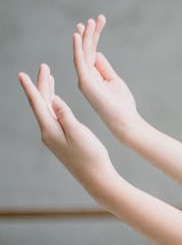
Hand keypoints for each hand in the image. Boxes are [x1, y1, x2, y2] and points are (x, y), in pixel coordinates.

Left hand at [18, 63, 116, 194]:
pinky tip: (56, 101)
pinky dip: (53, 104)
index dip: (30, 87)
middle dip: (42, 84)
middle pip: (41, 103)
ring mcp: (54, 137)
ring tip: (49, 77)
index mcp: (50, 130)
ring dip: (47, 92)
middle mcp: (48, 133)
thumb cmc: (90, 156)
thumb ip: (65, 115)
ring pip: (47, 109)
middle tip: (43, 66)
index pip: (37, 103)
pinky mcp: (61, 140)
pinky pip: (53, 116)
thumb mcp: (79, 133)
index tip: (22, 74)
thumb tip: (53, 99)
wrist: (96, 177)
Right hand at [73, 15, 138, 138]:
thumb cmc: (121, 104)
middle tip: (96, 19)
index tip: (97, 22)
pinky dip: (78, 47)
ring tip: (91, 21)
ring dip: (86, 36)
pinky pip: (80, 61)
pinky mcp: (85, 82)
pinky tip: (78, 34)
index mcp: (93, 75)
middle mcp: (86, 76)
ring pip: (83, 52)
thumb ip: (104, 66)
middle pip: (87, 50)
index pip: (91, 52)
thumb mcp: (113, 80)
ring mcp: (84, 79)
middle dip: (90, 33)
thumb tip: (97, 52)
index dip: (93, 37)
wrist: (124, 120)